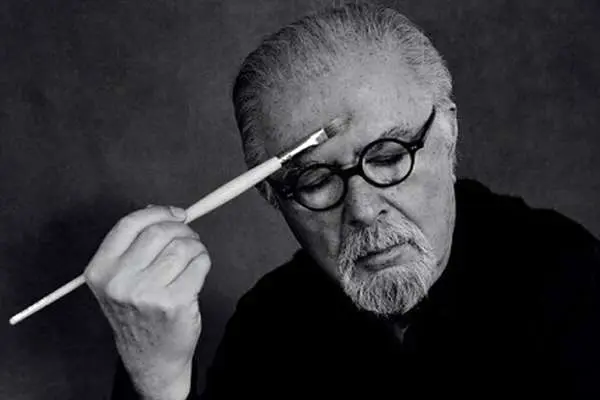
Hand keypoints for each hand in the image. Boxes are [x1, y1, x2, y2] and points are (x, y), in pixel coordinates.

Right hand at [84, 205, 210, 399]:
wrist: (149, 356)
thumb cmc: (138, 312)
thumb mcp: (120, 280)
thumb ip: (133, 246)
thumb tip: (160, 212)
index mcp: (100, 270)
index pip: (130, 224)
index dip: (158, 212)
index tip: (176, 214)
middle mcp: (119, 281)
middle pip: (159, 232)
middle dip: (182, 229)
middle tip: (189, 237)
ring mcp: (146, 294)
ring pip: (182, 247)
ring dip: (195, 246)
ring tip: (193, 256)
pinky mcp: (174, 302)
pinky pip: (198, 264)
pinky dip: (204, 261)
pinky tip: (198, 271)